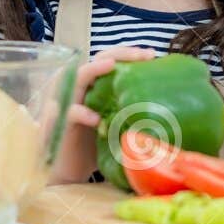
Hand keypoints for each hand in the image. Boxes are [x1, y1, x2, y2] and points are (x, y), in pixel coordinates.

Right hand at [49, 46, 154, 184]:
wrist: (70, 170)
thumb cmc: (95, 143)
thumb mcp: (116, 122)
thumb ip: (129, 108)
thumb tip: (165, 102)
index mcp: (94, 86)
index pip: (109, 59)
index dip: (128, 53)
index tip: (152, 55)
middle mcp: (80, 89)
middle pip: (96, 60)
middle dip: (120, 54)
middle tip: (143, 55)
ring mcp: (67, 103)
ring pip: (76, 78)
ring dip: (94, 69)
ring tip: (112, 67)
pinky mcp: (58, 123)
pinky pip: (68, 113)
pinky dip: (81, 113)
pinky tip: (96, 119)